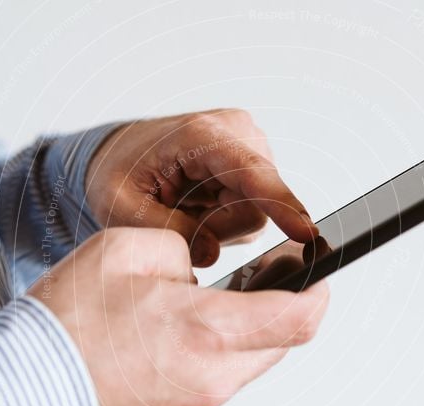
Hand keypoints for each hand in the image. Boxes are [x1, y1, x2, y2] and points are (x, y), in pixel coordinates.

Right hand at [28, 227, 328, 405]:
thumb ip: (179, 251)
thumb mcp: (124, 249)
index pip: (298, 319)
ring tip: (194, 310)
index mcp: (209, 332)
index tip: (318, 277)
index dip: (318, 293)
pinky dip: (204, 362)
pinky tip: (166, 343)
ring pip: (242, 367)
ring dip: (235, 337)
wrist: (18, 394)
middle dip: (276, 311)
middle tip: (258, 282)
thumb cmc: (64, 325)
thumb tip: (196, 273)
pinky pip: (209, 388)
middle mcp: (212, 379)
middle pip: (277, 346)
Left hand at [85, 109, 317, 266]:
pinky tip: (198, 203)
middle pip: (256, 208)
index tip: (306, 232)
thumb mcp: (122, 208)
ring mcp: (249, 147)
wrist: (119, 154)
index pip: (253, 175)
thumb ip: (166, 231)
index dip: (281, 205)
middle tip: (176, 215)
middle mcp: (237, 133)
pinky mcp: (253, 164)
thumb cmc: (117, 172)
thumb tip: (210, 254)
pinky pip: (251, 211)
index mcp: (202, 135)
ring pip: (256, 214)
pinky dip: (222, 217)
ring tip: (183, 205)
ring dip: (218, 223)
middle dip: (217, 226)